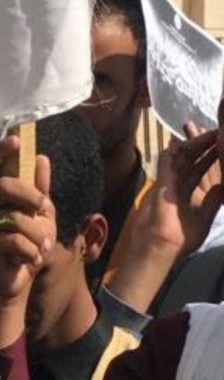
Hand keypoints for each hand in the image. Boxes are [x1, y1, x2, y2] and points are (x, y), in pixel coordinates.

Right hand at [0, 136, 55, 308]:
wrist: (15, 280)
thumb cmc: (27, 245)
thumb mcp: (41, 217)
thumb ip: (40, 191)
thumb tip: (41, 158)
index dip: (1, 151)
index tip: (15, 140)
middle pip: (4, 185)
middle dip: (31, 197)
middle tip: (44, 210)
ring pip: (16, 219)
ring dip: (38, 237)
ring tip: (39, 248)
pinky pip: (15, 241)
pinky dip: (30, 252)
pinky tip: (27, 259)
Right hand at [128, 125, 221, 259]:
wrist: (163, 247)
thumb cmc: (182, 237)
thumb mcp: (204, 217)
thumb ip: (213, 201)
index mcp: (187, 193)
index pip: (199, 170)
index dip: (209, 158)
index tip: (221, 147)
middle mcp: (176, 185)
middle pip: (189, 160)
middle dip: (202, 146)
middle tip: (216, 132)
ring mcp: (167, 183)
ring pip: (180, 158)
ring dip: (193, 145)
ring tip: (208, 134)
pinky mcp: (161, 183)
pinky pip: (166, 162)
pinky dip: (173, 151)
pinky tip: (183, 141)